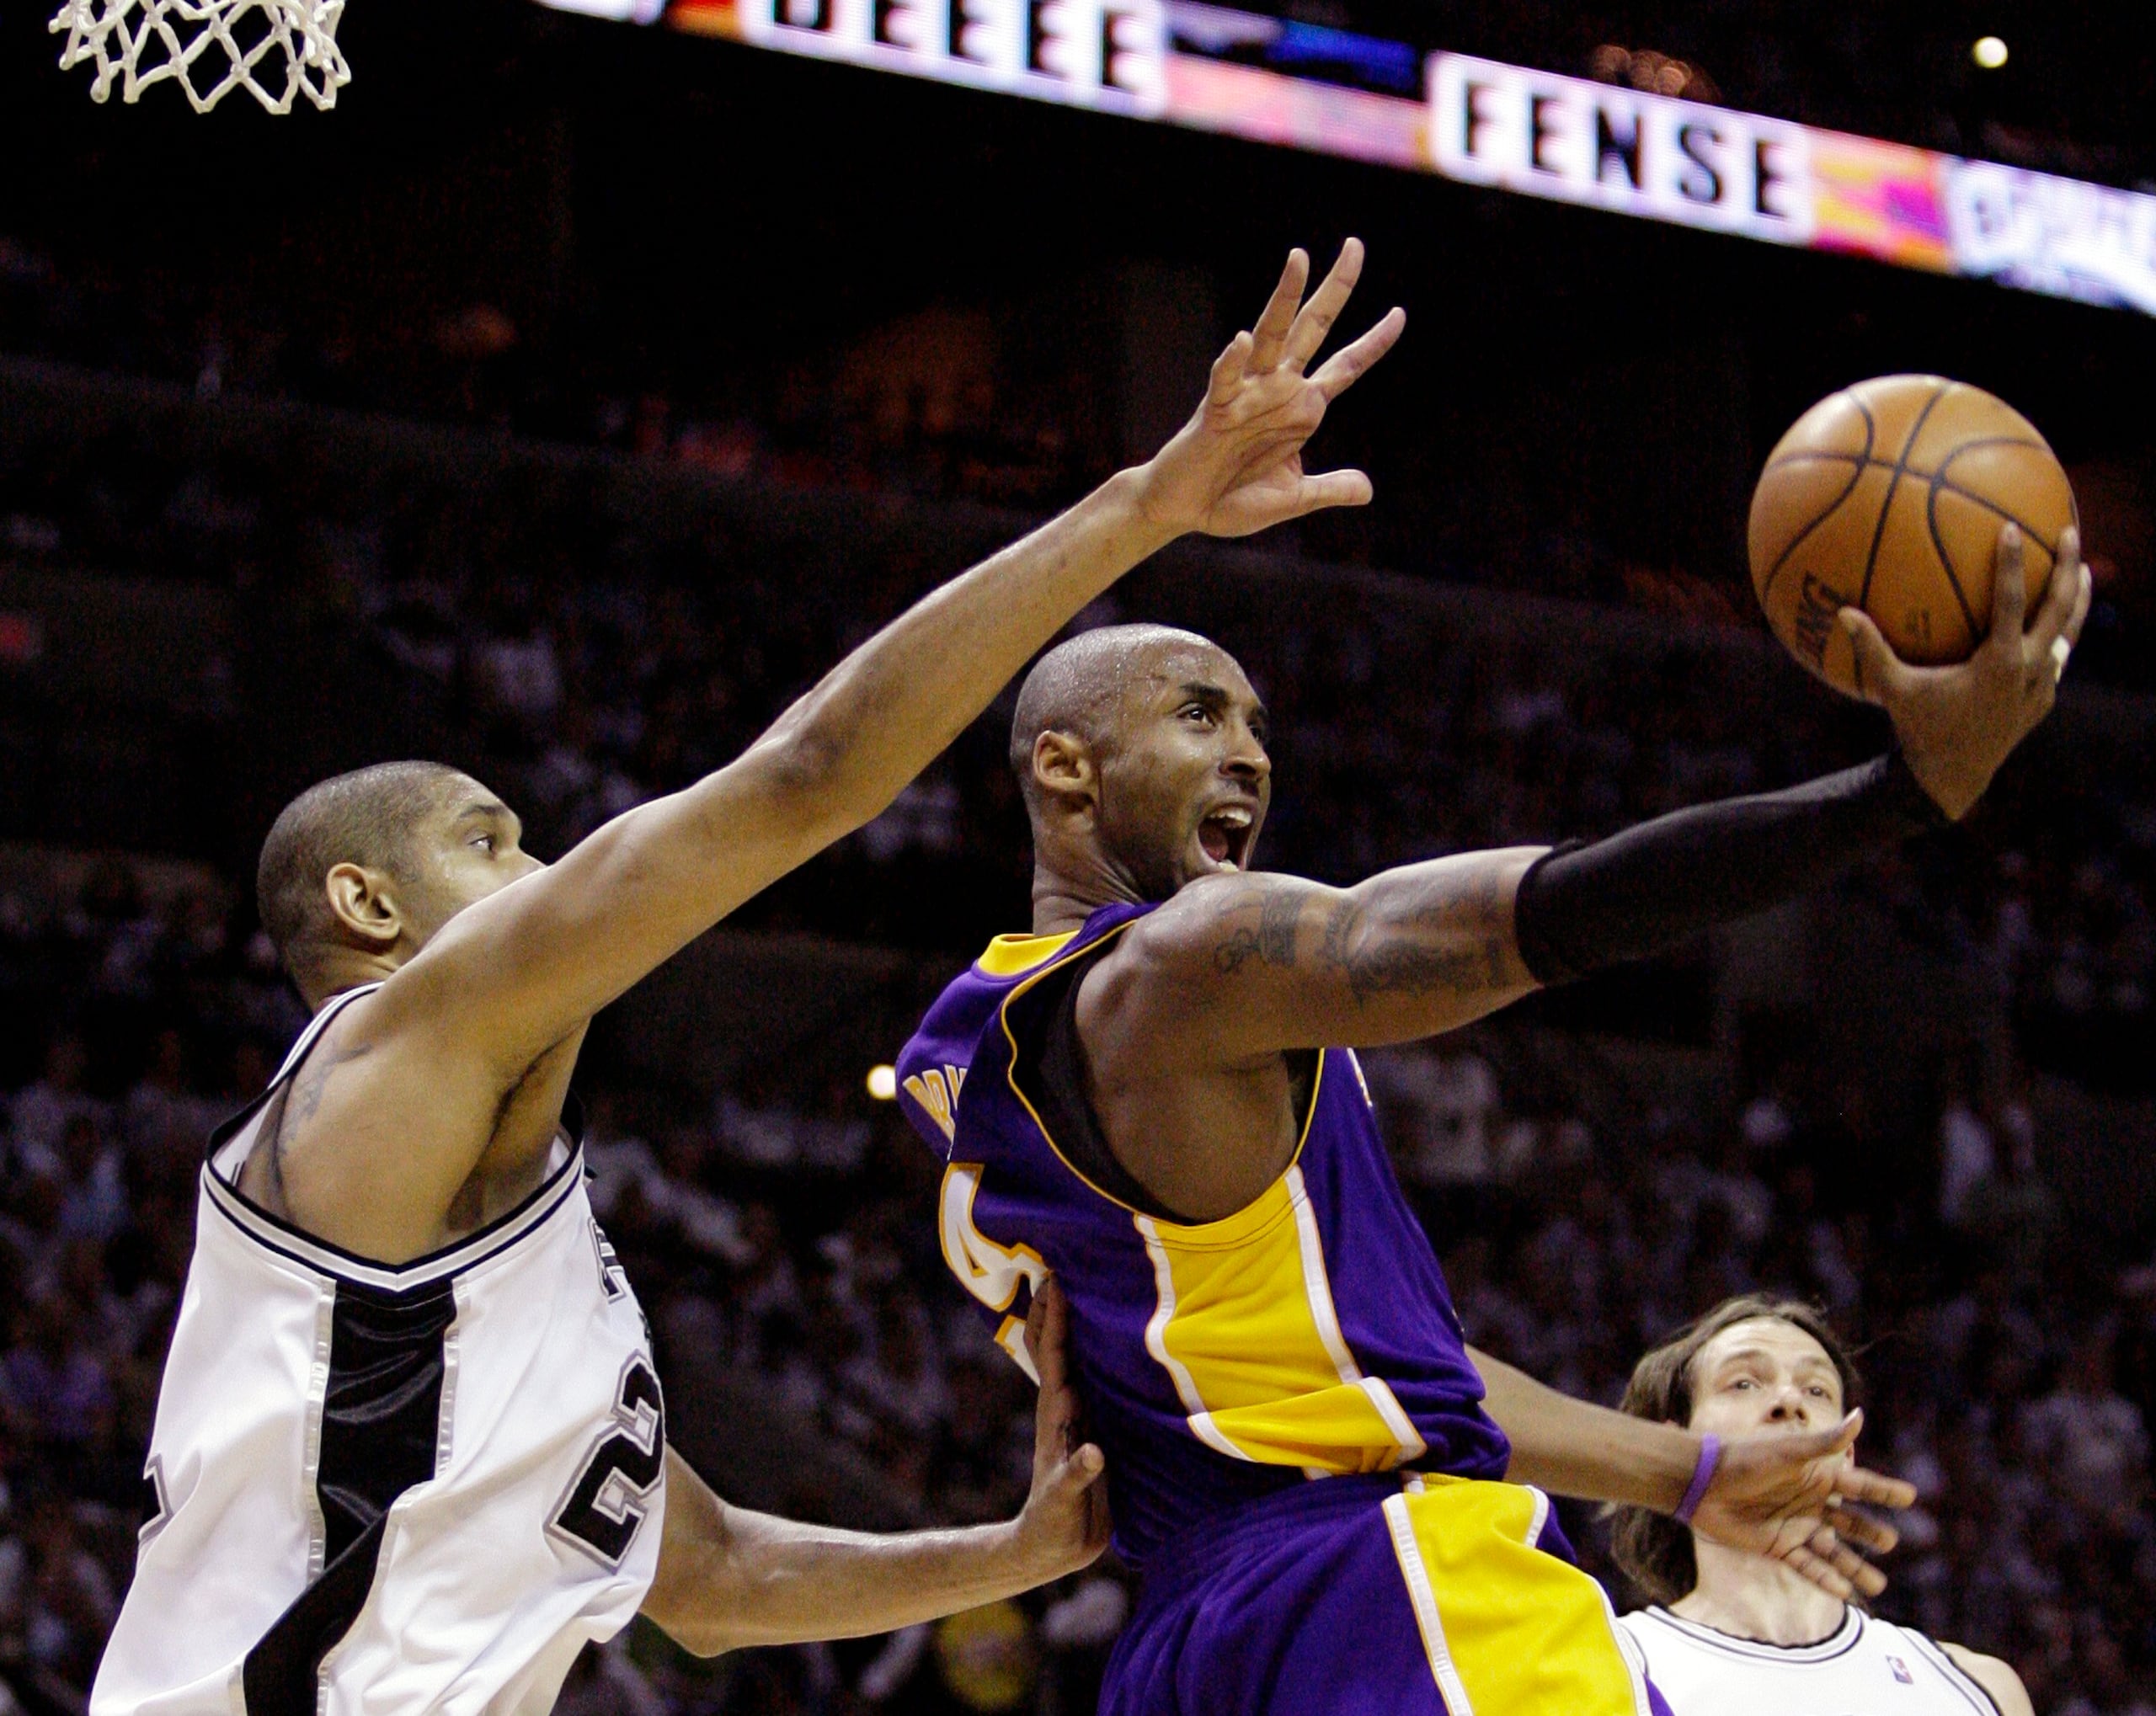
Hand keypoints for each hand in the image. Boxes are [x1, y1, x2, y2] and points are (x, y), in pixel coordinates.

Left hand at [1010, 1279, 1110, 1579]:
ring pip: (1067, 1355)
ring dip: (1067, 1320)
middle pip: (1053, 1345)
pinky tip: (1099, 1332)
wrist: (1047, 1545)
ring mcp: (1073, 1412)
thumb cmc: (1054, 1523)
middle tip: (1055, 1261)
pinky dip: (1085, 1349)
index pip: (1056, 1358)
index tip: (1056, 1282)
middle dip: (1052, 1306)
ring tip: (1072, 1283)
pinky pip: (1086, 1376)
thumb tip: (1092, 1453)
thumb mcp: (1064, 1503)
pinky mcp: (1085, 1423)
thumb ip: (1077, 1477)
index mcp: (1058, 1415)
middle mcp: (1063, 1404)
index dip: (1055, 1321)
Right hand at [1133, 239, 1404, 540]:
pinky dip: (1233, 362)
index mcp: (1302, 410)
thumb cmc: (1232, 499)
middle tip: (1355, 245)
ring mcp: (1248, 396)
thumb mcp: (1293, 497)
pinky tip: (1242, 341)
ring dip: (1284, 298)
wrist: (1186, 511)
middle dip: (1335, 290)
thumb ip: (1329, 489)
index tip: (1400, 315)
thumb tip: (1367, 490)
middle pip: (1313, 329)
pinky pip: (1226, 380)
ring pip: (1270, 337)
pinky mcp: (1216, 410)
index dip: (1373, 342)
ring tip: (1299, 258)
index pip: (1345, 366)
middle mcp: (1278, 391)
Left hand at [1690, 1410, 1917, 1599]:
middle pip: (1849, 1520)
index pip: (1858, 1485)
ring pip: (1833, 1550)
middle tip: (1891, 1542)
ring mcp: (1795, 1526)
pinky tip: (1845, 1591)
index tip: (1911, 1496)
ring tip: (1878, 1585)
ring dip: (1855, 1567)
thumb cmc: (1746, 1460)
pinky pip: (1807, 1566)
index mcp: (1815, 1475)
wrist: (1704, 1483)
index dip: (1883, 1491)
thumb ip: (1826, 1441)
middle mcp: (1810, 1502)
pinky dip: (1826, 1578)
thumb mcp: (1789, 1451)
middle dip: (1870, 1532)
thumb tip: (1860, 1416)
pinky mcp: (1778, 1546)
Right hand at [1841, 523, 2092, 819]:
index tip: (2011, 529)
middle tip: (2070, 532)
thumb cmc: (1919, 730)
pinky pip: (2056, 659)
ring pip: (2069, 634)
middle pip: (2060, 610)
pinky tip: (2052, 625)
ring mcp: (2041, 686)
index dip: (2011, 563)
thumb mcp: (1893, 689)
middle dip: (2067, 568)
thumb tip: (1843, 612)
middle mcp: (2029, 670)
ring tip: (2079, 570)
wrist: (1952, 780)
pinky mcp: (2042, 700)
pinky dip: (2058, 636)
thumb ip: (1872, 650)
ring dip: (2077, 600)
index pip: (2011, 601)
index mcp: (1999, 662)